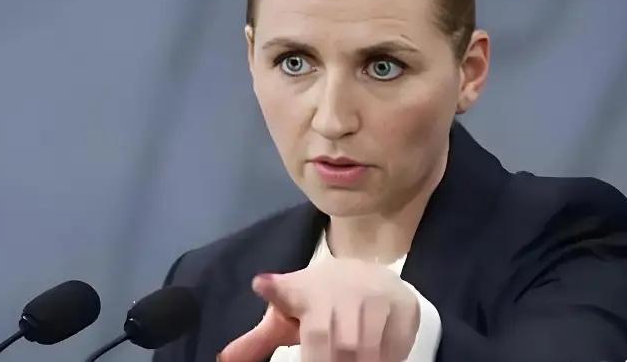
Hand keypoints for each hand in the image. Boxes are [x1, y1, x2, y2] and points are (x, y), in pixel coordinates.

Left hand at [218, 257, 420, 361]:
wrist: (365, 274)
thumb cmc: (318, 300)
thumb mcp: (287, 315)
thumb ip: (258, 340)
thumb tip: (223, 359)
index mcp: (311, 291)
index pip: (309, 322)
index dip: (300, 331)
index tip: (274, 302)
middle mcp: (346, 289)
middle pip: (342, 346)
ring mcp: (378, 296)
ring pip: (369, 349)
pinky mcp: (404, 305)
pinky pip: (396, 346)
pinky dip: (386, 360)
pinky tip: (375, 361)